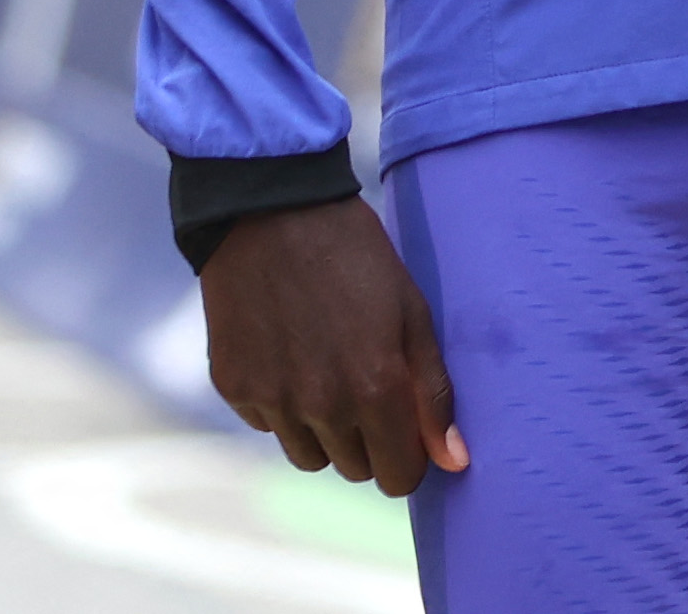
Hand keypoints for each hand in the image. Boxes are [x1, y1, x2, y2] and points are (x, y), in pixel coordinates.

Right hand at [200, 198, 463, 494]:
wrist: (272, 211)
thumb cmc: (356, 257)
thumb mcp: (412, 312)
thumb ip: (433, 393)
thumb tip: (454, 462)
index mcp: (374, 387)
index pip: (396, 476)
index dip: (407, 458)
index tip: (407, 433)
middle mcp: (320, 405)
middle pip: (353, 469)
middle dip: (368, 442)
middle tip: (367, 388)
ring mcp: (271, 400)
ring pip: (308, 456)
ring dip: (323, 431)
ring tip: (327, 371)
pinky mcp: (233, 388)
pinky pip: (266, 425)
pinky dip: (281, 405)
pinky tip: (289, 354)